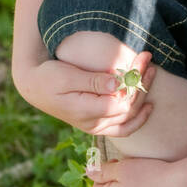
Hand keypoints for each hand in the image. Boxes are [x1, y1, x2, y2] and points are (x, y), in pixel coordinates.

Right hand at [14, 49, 157, 135]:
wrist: (35, 88)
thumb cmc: (49, 77)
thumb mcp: (67, 75)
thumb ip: (92, 81)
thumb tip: (117, 84)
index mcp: (86, 111)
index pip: (122, 102)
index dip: (136, 81)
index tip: (142, 58)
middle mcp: (93, 123)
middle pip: (128, 108)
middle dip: (142, 82)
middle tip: (147, 58)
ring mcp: (96, 127)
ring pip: (128, 118)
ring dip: (143, 96)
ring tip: (151, 72)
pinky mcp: (98, 125)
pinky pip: (122, 128)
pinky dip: (137, 119)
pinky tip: (148, 106)